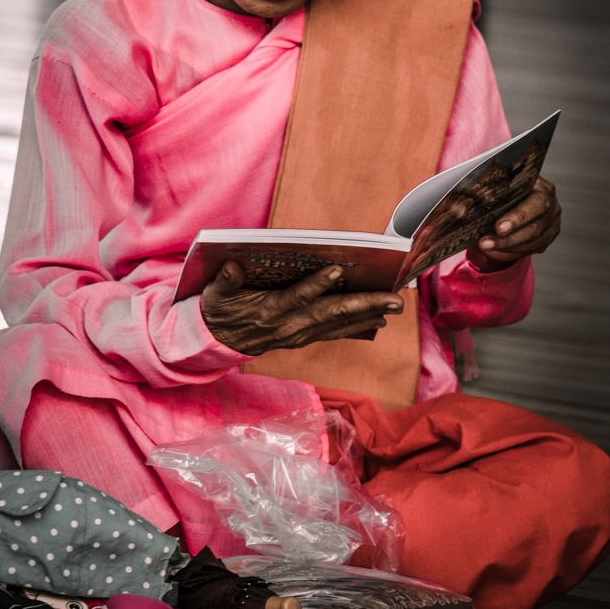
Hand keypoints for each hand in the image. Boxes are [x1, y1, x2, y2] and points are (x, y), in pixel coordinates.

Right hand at [200, 261, 403, 354]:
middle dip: (363, 305)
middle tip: (394, 298)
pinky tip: (377, 318)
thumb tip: (231, 267)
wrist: (216, 342)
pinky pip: (334, 332)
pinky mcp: (303, 337)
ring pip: (337, 324)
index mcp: (268, 312)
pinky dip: (356, 325)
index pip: (296, 298)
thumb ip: (225, 281)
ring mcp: (298, 335)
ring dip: (367, 314)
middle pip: (330, 314)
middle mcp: (288, 327)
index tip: (337, 271)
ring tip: (393, 305)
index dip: (315, 285)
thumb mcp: (215, 293)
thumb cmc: (218, 309)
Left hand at [467, 175, 561, 271]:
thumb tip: (454, 207)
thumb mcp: (490, 187)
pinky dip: (511, 252)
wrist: (510, 200)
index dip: (518, 216)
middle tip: (485, 243)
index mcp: (541, 186)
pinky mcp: (546, 238)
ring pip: (532, 242)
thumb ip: (475, 193)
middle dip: (509, 237)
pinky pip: (530, 250)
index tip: (497, 227)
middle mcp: (551, 206)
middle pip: (535, 226)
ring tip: (485, 247)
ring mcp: (551, 224)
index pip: (536, 201)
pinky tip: (494, 251)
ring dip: (507, 247)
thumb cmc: (501, 190)